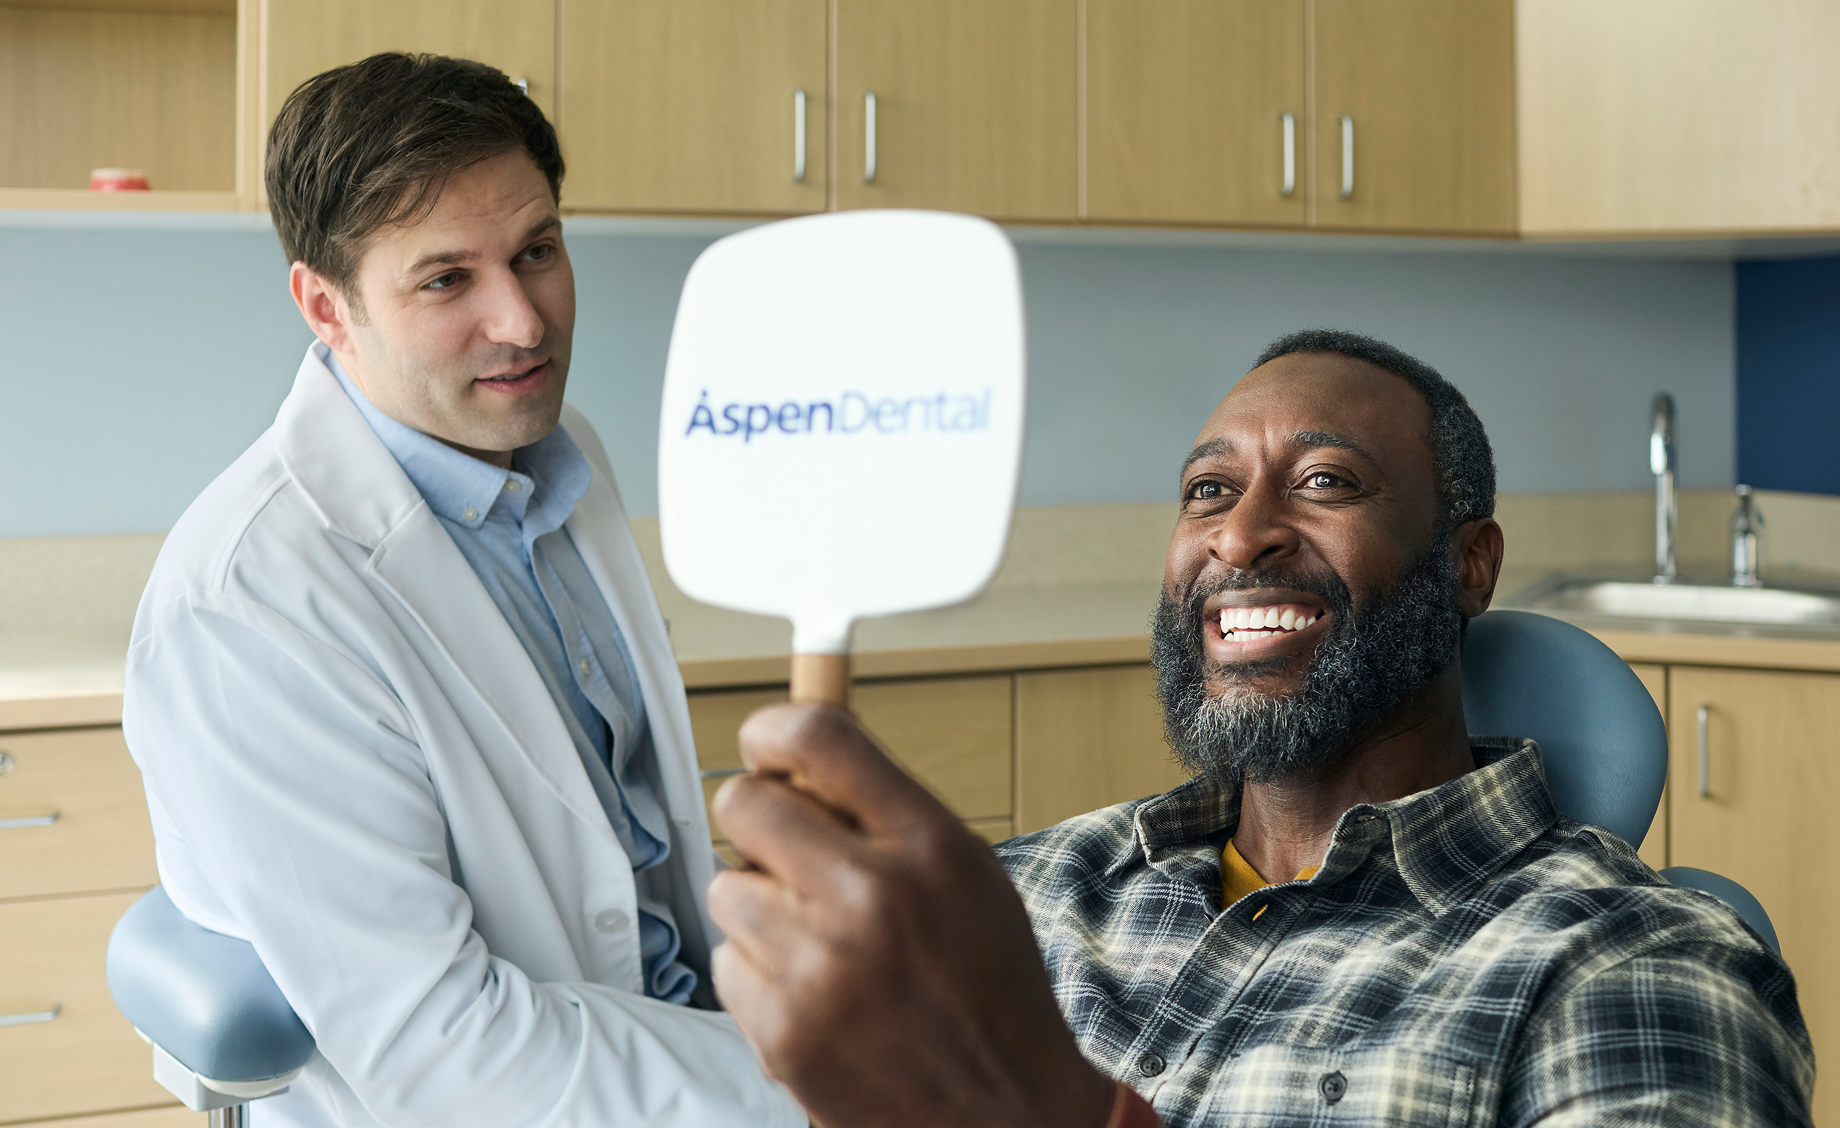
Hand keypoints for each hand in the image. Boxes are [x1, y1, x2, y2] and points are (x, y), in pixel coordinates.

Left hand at [707, 703, 1115, 1127]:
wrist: (1005, 1113)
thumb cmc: (988, 988)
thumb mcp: (968, 873)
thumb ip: (889, 814)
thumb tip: (798, 758)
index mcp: (928, 845)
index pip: (818, 737)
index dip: (773, 728)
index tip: (764, 743)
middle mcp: (871, 896)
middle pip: (745, 803)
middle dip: (757, 819)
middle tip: (785, 849)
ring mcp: (820, 967)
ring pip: (726, 887)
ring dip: (760, 907)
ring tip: (820, 943)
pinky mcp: (782, 1030)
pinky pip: (725, 962)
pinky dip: (758, 975)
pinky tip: (814, 995)